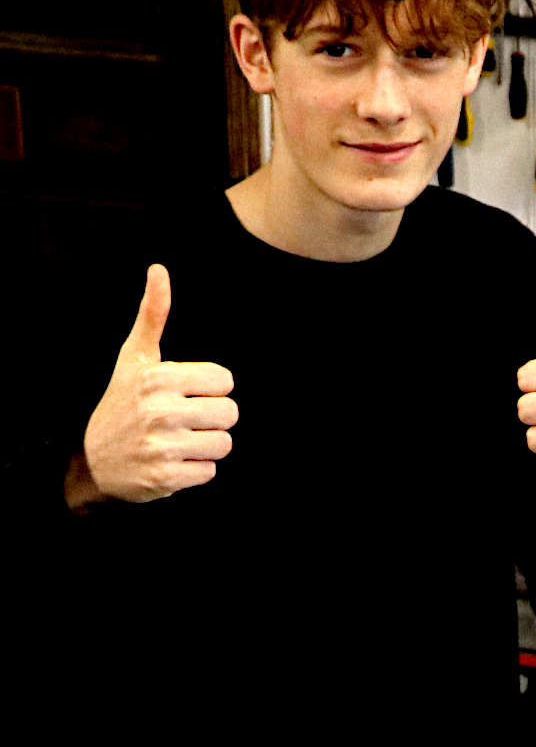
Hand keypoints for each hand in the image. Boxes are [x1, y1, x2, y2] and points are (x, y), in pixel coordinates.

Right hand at [76, 265, 236, 503]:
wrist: (94, 459)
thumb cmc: (123, 401)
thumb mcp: (135, 358)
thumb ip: (153, 315)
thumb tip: (159, 269)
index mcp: (159, 377)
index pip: (225, 381)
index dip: (210, 388)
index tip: (184, 393)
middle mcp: (160, 410)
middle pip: (230, 413)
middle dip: (211, 418)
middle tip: (183, 420)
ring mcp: (162, 445)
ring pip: (224, 443)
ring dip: (206, 445)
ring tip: (178, 441)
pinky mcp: (166, 477)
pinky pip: (210, 471)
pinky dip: (196, 470)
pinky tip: (172, 461)